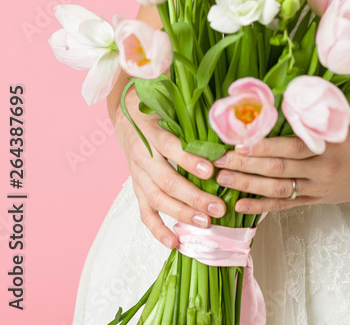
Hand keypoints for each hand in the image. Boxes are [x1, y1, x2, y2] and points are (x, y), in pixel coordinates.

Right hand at [113, 86, 226, 248]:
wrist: (126, 118)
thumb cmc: (156, 111)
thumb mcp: (169, 106)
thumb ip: (191, 116)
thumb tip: (223, 123)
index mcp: (152, 132)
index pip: (170, 147)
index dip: (189, 160)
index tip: (211, 170)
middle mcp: (143, 156)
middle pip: (167, 181)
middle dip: (194, 197)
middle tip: (218, 208)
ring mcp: (138, 175)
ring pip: (157, 199)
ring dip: (182, 214)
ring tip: (206, 223)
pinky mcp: (137, 189)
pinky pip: (145, 213)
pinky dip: (158, 229)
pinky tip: (174, 242)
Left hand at [213, 117, 349, 214]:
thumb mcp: (340, 119)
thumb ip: (311, 115)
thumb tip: (276, 99)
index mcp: (327, 145)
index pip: (289, 147)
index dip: (263, 146)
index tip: (237, 141)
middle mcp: (322, 169)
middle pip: (278, 169)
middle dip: (246, 165)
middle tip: (218, 161)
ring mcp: (319, 188)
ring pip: (279, 189)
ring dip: (248, 185)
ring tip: (222, 179)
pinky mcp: (318, 200)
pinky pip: (286, 205)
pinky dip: (262, 206)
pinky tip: (240, 204)